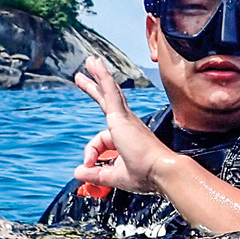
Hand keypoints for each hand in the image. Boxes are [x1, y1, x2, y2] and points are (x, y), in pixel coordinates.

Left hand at [70, 57, 177, 195]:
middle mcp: (128, 125)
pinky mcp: (122, 117)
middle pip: (107, 101)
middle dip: (94, 87)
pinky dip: (103, 78)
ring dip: (99, 75)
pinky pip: (110, 92)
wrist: (161, 172)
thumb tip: (78, 172)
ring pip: (109, 92)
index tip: (88, 166)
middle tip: (83, 75)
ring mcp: (125, 119)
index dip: (90, 154)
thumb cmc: (146, 175)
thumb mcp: (114, 177)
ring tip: (90, 61)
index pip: (100, 141)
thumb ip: (95, 174)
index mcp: (127, 139)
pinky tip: (96, 66)